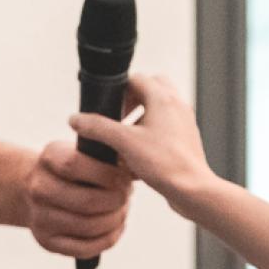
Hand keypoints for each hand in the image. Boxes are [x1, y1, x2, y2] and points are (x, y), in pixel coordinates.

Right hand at [26, 142, 132, 258]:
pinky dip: (108, 238)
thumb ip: (110, 157)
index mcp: (50, 158)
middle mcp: (39, 188)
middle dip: (116, 200)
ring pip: (89, 226)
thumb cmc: (78, 169)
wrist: (43, 189)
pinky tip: (116, 227)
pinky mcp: (47, 241)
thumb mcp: (88, 153)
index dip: (106, 174)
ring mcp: (40, 217)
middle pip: (86, 201)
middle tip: (126, 196)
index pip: (73, 165)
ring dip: (115, 220)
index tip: (124, 178)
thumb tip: (136, 171)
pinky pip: (85, 248)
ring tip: (122, 210)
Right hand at [69, 75, 217, 213]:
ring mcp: (184, 122)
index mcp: (163, 98)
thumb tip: (76, 119)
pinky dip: (150, 135)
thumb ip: (98, 128)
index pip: (136, 79)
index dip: (118, 90)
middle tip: (119, 117)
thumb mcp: (123, 142)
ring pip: (159, 109)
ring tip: (126, 139)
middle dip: (132, 101)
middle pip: (151, 89)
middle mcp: (177, 105)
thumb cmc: (164, 164)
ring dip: (140, 119)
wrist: (192, 189)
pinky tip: (139, 157)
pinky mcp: (186, 139)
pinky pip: (166, 128)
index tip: (108, 108)